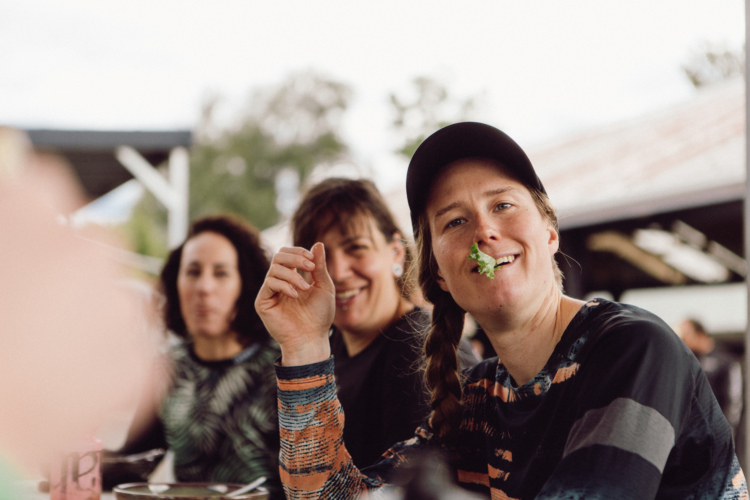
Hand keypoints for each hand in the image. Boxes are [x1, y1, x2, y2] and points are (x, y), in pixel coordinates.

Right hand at [255, 243, 334, 365]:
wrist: (311, 338)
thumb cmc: (320, 315)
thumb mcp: (324, 286)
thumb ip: (319, 266)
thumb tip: (318, 244)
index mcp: (292, 276)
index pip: (288, 254)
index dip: (299, 252)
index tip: (313, 261)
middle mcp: (279, 282)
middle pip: (278, 256)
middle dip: (295, 258)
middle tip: (310, 267)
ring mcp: (270, 291)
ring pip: (274, 268)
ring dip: (293, 275)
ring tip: (305, 289)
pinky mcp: (263, 301)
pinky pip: (269, 283)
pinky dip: (284, 285)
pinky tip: (296, 296)